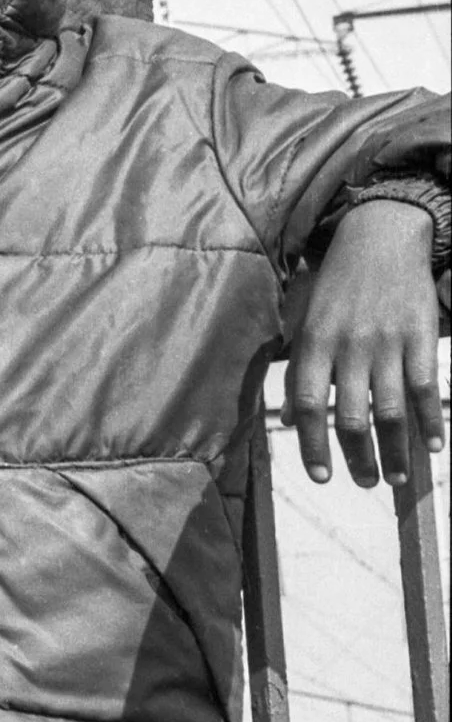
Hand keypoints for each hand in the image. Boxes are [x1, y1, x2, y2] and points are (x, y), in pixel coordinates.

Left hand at [286, 199, 443, 488]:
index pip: (305, 404)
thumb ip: (299, 367)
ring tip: (397, 478)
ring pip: (390, 410)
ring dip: (395, 450)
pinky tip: (433, 446)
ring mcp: (387, 343)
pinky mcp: (420, 338)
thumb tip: (289, 418)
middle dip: (357, 457)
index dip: (312, 444)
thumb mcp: (305, 318)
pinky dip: (429, 422)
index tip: (320, 476)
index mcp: (313, 342)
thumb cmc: (336, 284)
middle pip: (350, 415)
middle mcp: (348, 346)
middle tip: (365, 482)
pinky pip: (425, 389)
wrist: (380, 239)